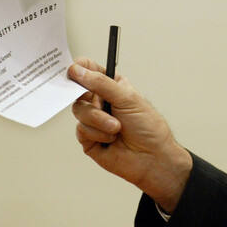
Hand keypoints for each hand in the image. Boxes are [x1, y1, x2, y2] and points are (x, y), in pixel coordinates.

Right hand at [68, 57, 191, 212]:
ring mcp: (94, 120)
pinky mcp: (89, 138)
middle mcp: (101, 101)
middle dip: (92, 100)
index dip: (80, 68)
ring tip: (117, 127)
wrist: (152, 158)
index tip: (74, 69)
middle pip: (78, 91)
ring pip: (79, 111)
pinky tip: (111, 138)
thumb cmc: (148, 126)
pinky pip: (81, 129)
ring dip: (98, 119)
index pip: (90, 70)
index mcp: (112, 86)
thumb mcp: (127, 98)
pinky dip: (97, 133)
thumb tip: (77, 71)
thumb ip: (101, 83)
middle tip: (101, 103)